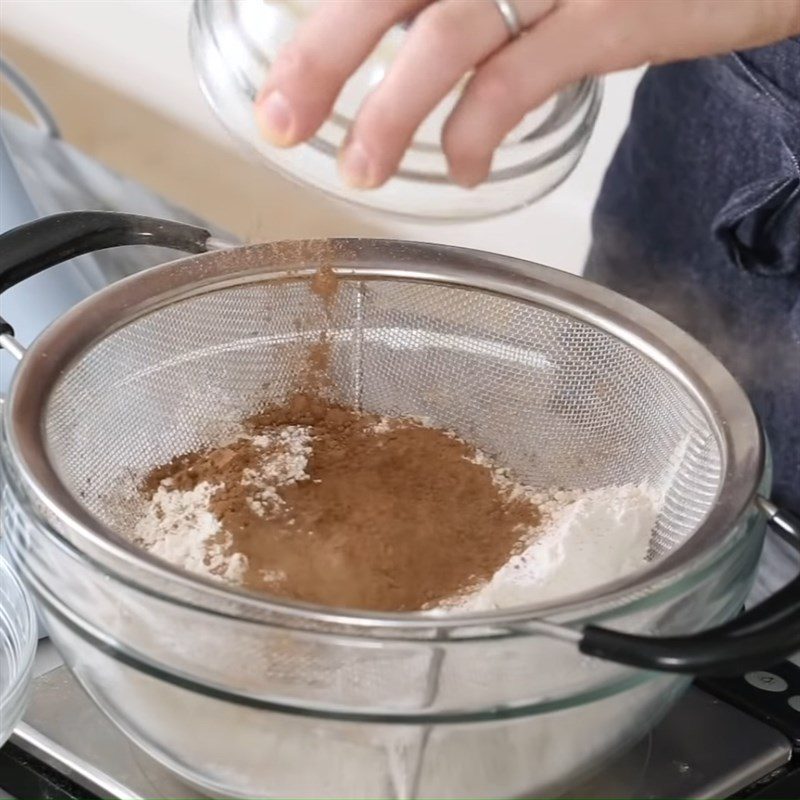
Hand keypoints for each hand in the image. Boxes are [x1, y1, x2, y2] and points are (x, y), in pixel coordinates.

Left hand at [255, 0, 799, 188]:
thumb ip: (469, 3)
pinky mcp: (616, 11)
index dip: (323, 27)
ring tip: (359, 171)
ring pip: (450, 31)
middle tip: (279, 121)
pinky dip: (483, 129)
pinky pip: (527, 76)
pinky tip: (466, 168)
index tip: (276, 82)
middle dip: (323, 56)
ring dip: (394, 110)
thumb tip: (407, 49)